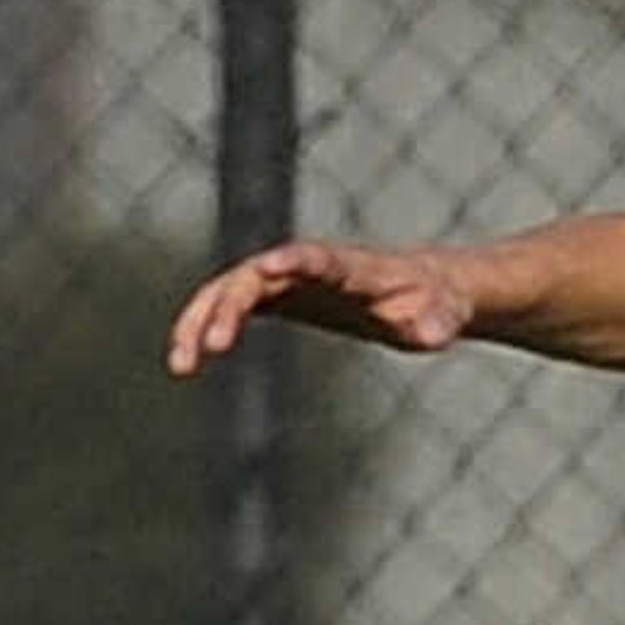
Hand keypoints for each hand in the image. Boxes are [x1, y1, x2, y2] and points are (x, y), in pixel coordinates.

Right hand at [164, 238, 480, 375]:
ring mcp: (288, 278)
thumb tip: (429, 335)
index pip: (316, 258)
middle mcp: (309, 265)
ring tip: (180, 366)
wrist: (424, 288)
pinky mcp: (279, 296)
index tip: (266, 268)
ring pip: (230, 290)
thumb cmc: (435, 303)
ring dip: (201, 322)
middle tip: (211, 349)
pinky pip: (231, 307)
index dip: (292, 260)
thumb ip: (436, 323)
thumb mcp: (444, 316)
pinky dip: (206, 330)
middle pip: (255, 275)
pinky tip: (186, 364)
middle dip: (229, 306)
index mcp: (352, 268)